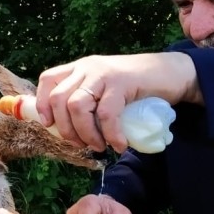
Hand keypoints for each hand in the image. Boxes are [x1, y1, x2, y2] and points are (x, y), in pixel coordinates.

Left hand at [35, 52, 200, 150]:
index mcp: (79, 69)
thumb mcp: (105, 90)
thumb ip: (88, 101)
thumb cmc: (137, 88)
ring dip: (85, 133)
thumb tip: (69, 131)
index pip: (48, 80)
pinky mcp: (122, 82)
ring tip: (99, 146)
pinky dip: (110, 134)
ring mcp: (103, 73)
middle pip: (58, 99)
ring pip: (77, 106)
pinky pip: (106, 113)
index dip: (41, 104)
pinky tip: (119, 144)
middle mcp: (87, 68)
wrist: (172, 73)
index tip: (49, 125)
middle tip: (81, 145)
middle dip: (65, 129)